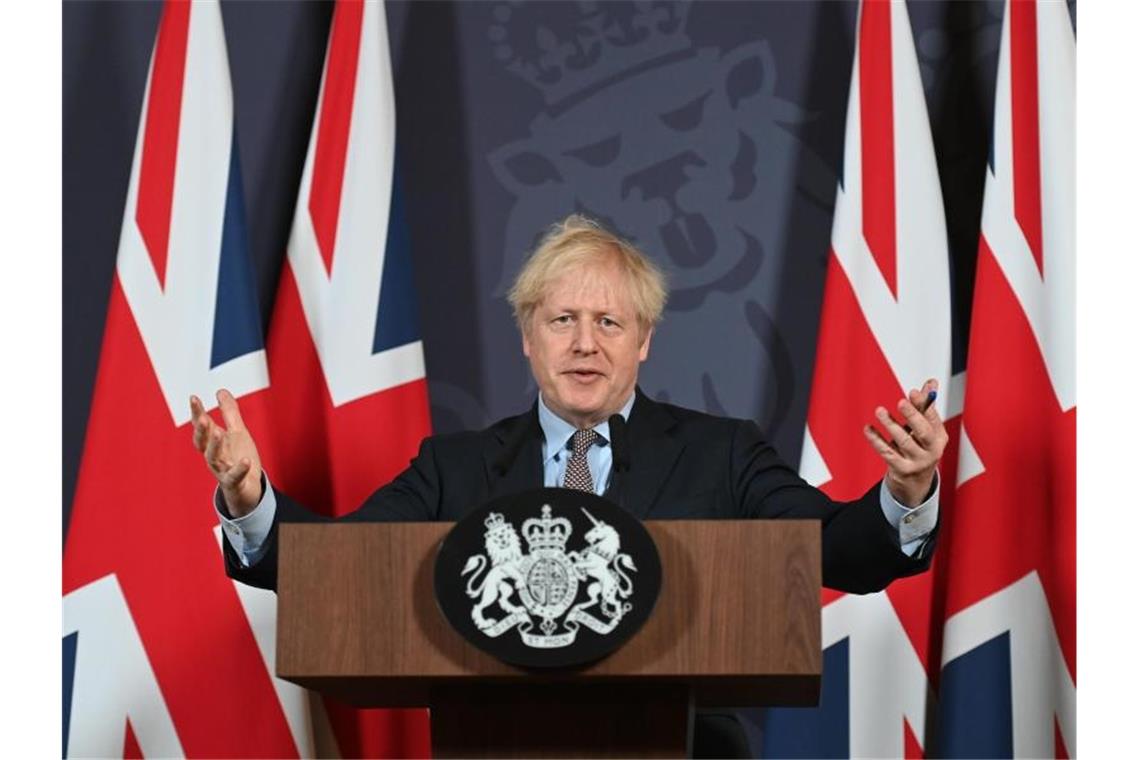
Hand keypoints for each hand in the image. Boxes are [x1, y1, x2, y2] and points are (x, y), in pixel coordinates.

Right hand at [190, 389, 262, 517]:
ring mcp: (222, 470)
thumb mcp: (236, 432)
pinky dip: (239, 469)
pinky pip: (234, 476)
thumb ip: (229, 413)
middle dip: (201, 430)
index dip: (197, 413)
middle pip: (203, 442)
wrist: (248, 488)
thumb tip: (220, 391)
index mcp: (214, 442)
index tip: (194, 398)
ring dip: (215, 446)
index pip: (202, 426)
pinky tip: (246, 461)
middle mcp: (213, 455)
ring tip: (220, 433)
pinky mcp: (233, 482)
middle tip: (202, 417)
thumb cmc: (238, 457)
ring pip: (214, 458)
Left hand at [862, 378, 947, 507]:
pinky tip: (868, 428)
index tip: (913, 391)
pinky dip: (876, 439)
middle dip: (912, 416)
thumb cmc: (920, 447)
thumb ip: (926, 406)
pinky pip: (886, 452)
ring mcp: (917, 462)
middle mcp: (931, 451)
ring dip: (890, 425)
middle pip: (923, 432)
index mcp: (939, 438)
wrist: (915, 481)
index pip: (933, 419)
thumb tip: (931, 382)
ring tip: (879, 411)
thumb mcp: (926, 429)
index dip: (924, 405)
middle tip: (900, 402)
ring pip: (903, 441)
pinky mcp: (901, 469)